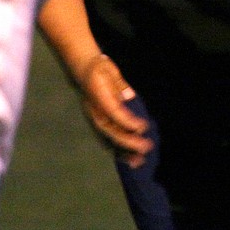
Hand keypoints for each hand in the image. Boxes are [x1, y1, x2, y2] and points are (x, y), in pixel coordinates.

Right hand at [75, 52, 153, 167]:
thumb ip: (118, 83)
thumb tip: (128, 96)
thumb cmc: (99, 68)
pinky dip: (118, 149)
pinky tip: (130, 158)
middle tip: (146, 147)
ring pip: (107, 138)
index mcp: (97, 97)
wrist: (82, 68)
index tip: (143, 127)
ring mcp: (94, 118)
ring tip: (139, 161)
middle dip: (128, 141)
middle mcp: (94, 111)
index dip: (128, 121)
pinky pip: (108, 138)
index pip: (113, 113)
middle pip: (110, 130)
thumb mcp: (108, 69)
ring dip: (123, 151)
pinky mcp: (98, 122)